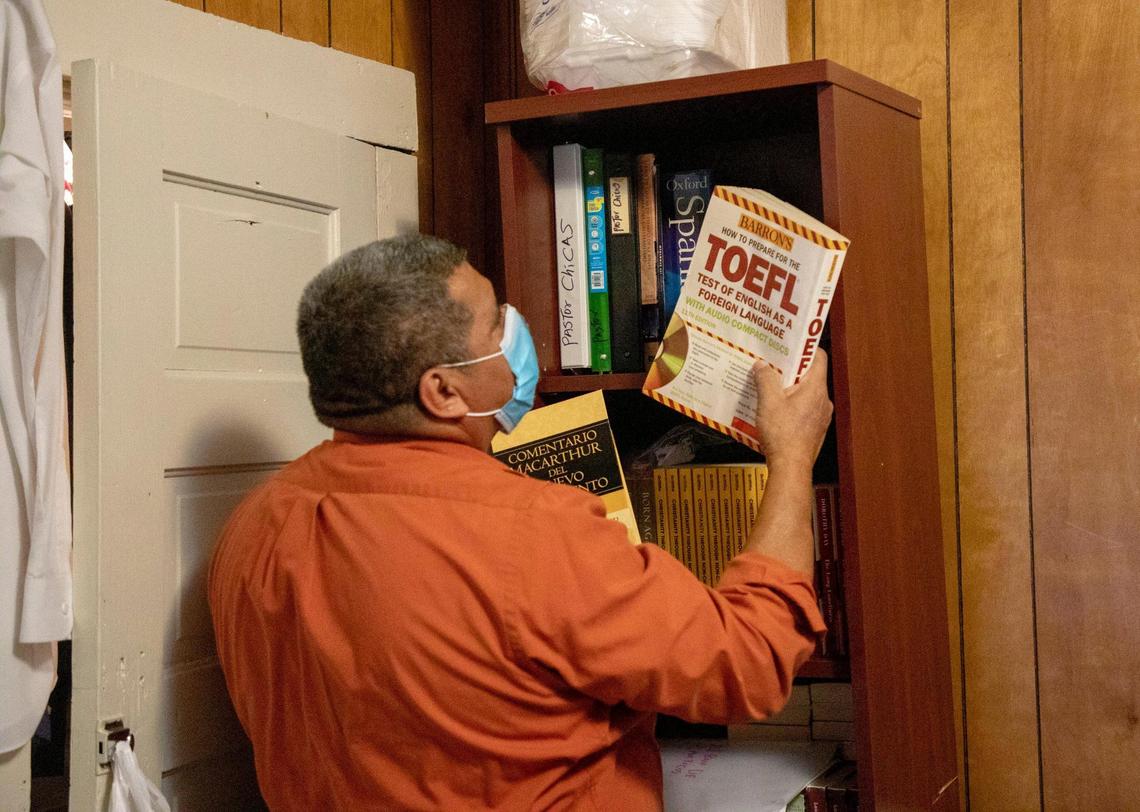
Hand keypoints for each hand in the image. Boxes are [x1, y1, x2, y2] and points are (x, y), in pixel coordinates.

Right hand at [752, 351, 832, 468]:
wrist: (790, 467)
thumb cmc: (783, 436)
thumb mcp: (768, 401)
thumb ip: (765, 379)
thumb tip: (762, 366)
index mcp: (815, 388)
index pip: (818, 357)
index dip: (804, 348)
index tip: (790, 345)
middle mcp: (823, 401)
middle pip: (809, 375)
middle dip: (790, 370)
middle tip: (772, 366)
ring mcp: (820, 416)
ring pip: (806, 394)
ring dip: (789, 390)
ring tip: (769, 389)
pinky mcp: (814, 429)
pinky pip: (804, 409)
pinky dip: (791, 406)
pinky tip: (774, 411)